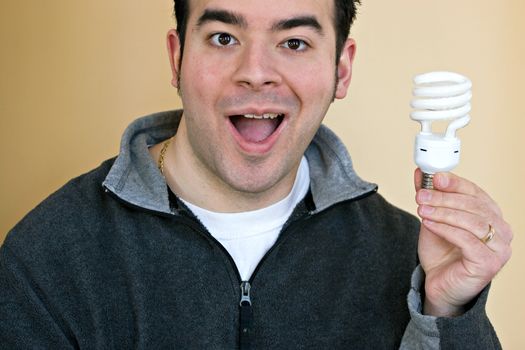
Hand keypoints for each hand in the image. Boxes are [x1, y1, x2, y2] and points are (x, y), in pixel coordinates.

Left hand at [414, 169, 511, 316]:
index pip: (476, 192)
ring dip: (443, 212)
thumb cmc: (441, 253)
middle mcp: (501, 230)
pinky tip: (428, 224)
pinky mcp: (489, 264)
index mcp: (492, 216)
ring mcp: (499, 248)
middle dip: (444, 198)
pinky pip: (467, 240)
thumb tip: (421, 172)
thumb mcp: (433, 218)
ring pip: (472, 222)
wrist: (438, 283)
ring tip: (422, 209)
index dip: (455, 183)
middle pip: (474, 206)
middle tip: (422, 195)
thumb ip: (430, 196)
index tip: (434, 177)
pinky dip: (446, 229)